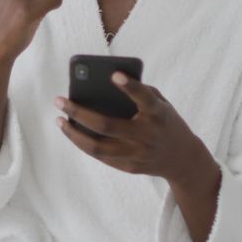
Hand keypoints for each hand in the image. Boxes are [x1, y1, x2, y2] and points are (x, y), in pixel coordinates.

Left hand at [54, 72, 216, 186]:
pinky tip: (72, 132)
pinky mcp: (130, 167)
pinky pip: (101, 156)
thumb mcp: (161, 104)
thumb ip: (139, 94)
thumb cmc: (165, 121)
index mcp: (159, 114)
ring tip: (59, 120)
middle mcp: (148, 135)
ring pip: (97, 147)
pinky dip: (84, 143)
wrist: (182, 158)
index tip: (113, 75)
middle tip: (59, 101)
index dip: (130, 87)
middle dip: (79, 112)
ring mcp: (138, 154)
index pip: (145, 99)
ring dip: (74, 133)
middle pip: (107, 125)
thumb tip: (101, 86)